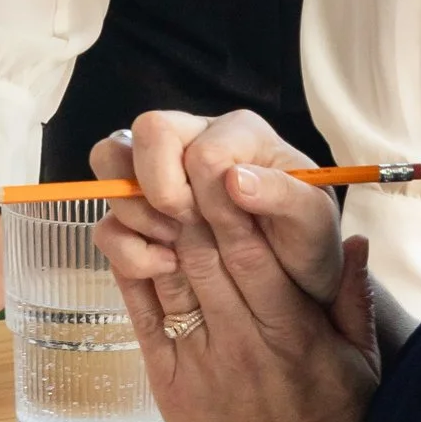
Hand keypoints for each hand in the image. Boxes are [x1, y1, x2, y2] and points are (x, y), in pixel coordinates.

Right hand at [93, 110, 345, 311]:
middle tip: (187, 222)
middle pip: (144, 131)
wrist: (296, 290)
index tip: (226, 220)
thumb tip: (234, 178)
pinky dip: (128, 250)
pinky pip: (106, 223)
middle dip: (161, 188)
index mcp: (238, 135)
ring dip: (139, 213)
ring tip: (176, 244)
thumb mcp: (314, 224)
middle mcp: (191, 141)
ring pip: (110, 162)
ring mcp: (157, 178)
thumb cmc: (307, 246)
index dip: (203, 189)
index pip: (199, 148)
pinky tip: (164, 265)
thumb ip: (286, 196)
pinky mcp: (137, 219)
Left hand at [103, 149, 378, 421]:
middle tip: (171, 156)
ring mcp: (202, 360)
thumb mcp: (364, 360)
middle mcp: (245, 339)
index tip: (219, 164)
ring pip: (170, 278)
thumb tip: (356, 236)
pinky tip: (123, 233)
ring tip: (141, 182)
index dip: (232, 204)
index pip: (257, 252)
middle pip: (207, 254)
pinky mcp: (167, 381)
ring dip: (152, 227)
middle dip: (186, 200)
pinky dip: (130, 272)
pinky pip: (143, 316)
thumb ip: (355, 297)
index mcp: (294, 328)